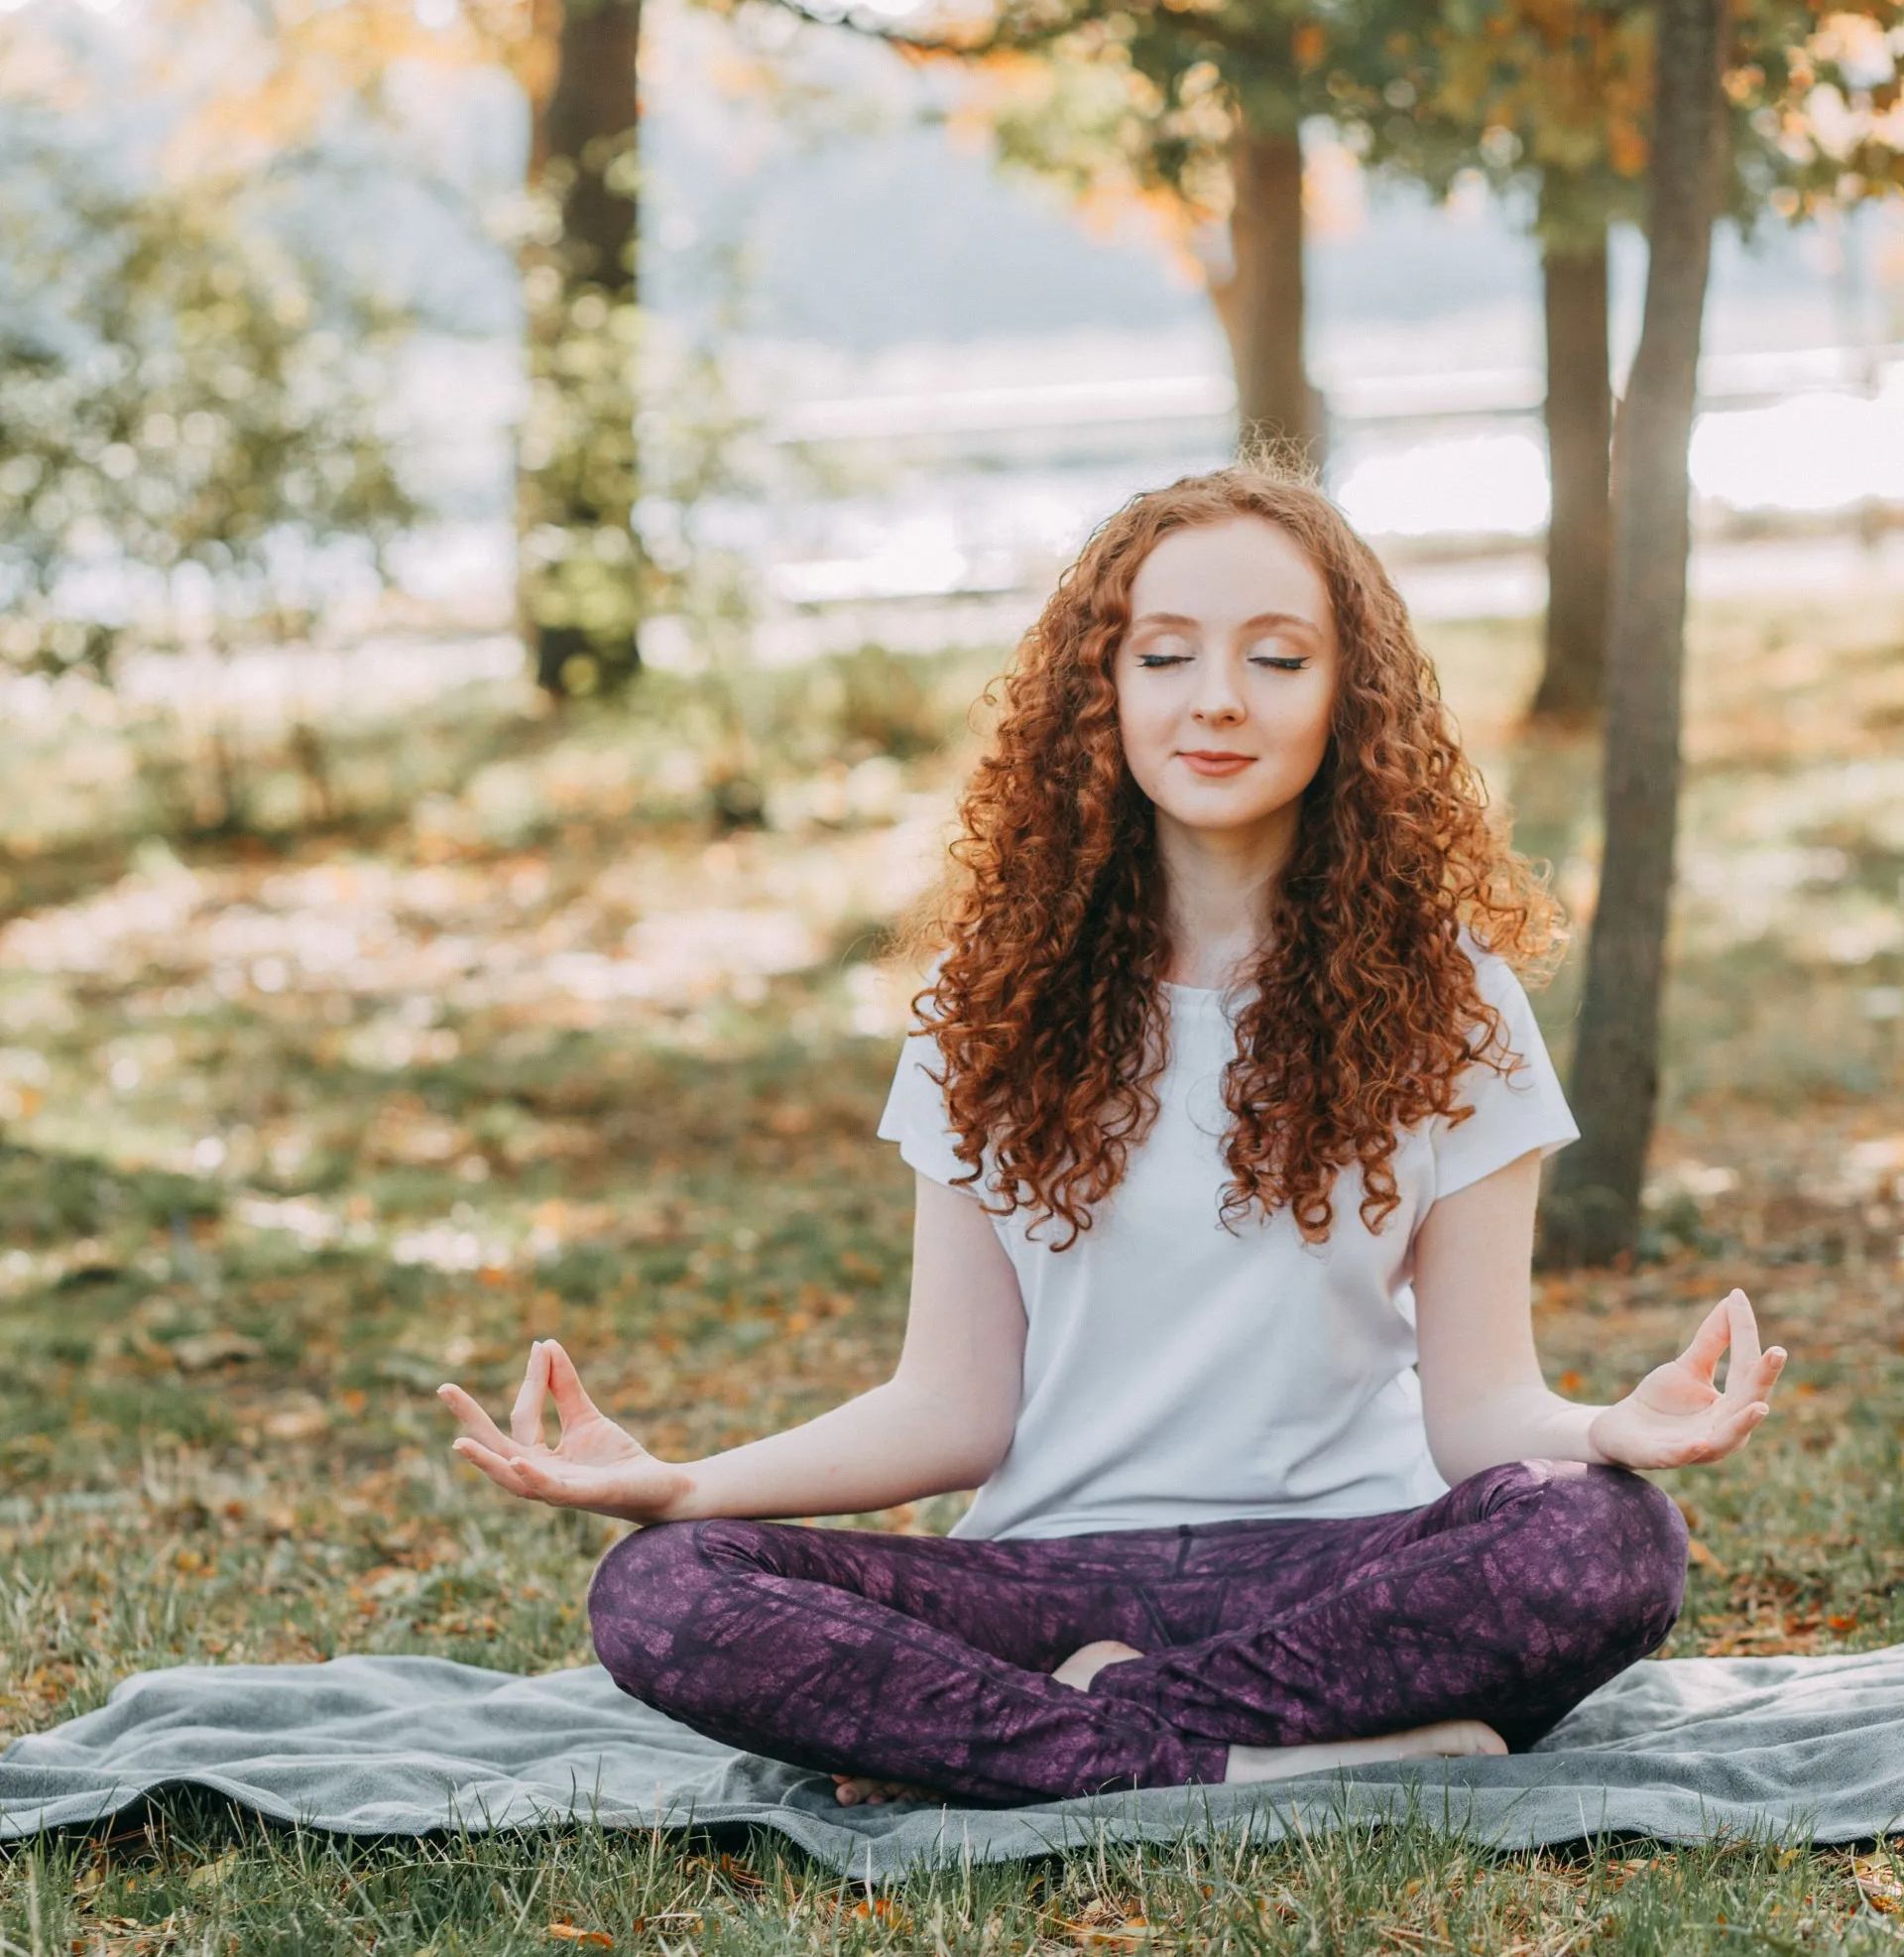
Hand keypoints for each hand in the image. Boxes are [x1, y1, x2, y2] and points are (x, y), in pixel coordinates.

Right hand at [438, 1339, 692, 1523]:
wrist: (659, 1487)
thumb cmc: (617, 1459)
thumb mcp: (586, 1417)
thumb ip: (565, 1387)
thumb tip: (546, 1345)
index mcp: (539, 1458)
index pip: (523, 1416)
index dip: (533, 1380)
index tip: (540, 1346)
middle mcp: (540, 1476)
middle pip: (499, 1447)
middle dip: (471, 1419)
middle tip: (444, 1388)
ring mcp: (559, 1489)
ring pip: (513, 1478)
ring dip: (487, 1461)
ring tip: (461, 1441)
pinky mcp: (583, 1496)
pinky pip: (551, 1489)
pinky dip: (533, 1476)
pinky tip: (519, 1460)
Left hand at [1586, 1289, 1787, 1469]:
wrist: (1621, 1430)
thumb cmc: (1662, 1400)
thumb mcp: (1689, 1367)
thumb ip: (1713, 1341)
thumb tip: (1734, 1299)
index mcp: (1732, 1407)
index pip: (1745, 1367)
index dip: (1744, 1333)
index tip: (1738, 1297)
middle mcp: (1722, 1430)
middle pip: (1748, 1402)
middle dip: (1763, 1378)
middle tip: (1777, 1351)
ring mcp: (1696, 1447)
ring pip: (1725, 1439)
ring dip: (1743, 1423)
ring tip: (1759, 1407)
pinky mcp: (1663, 1457)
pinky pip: (1680, 1457)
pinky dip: (1690, 1451)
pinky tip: (1699, 1442)